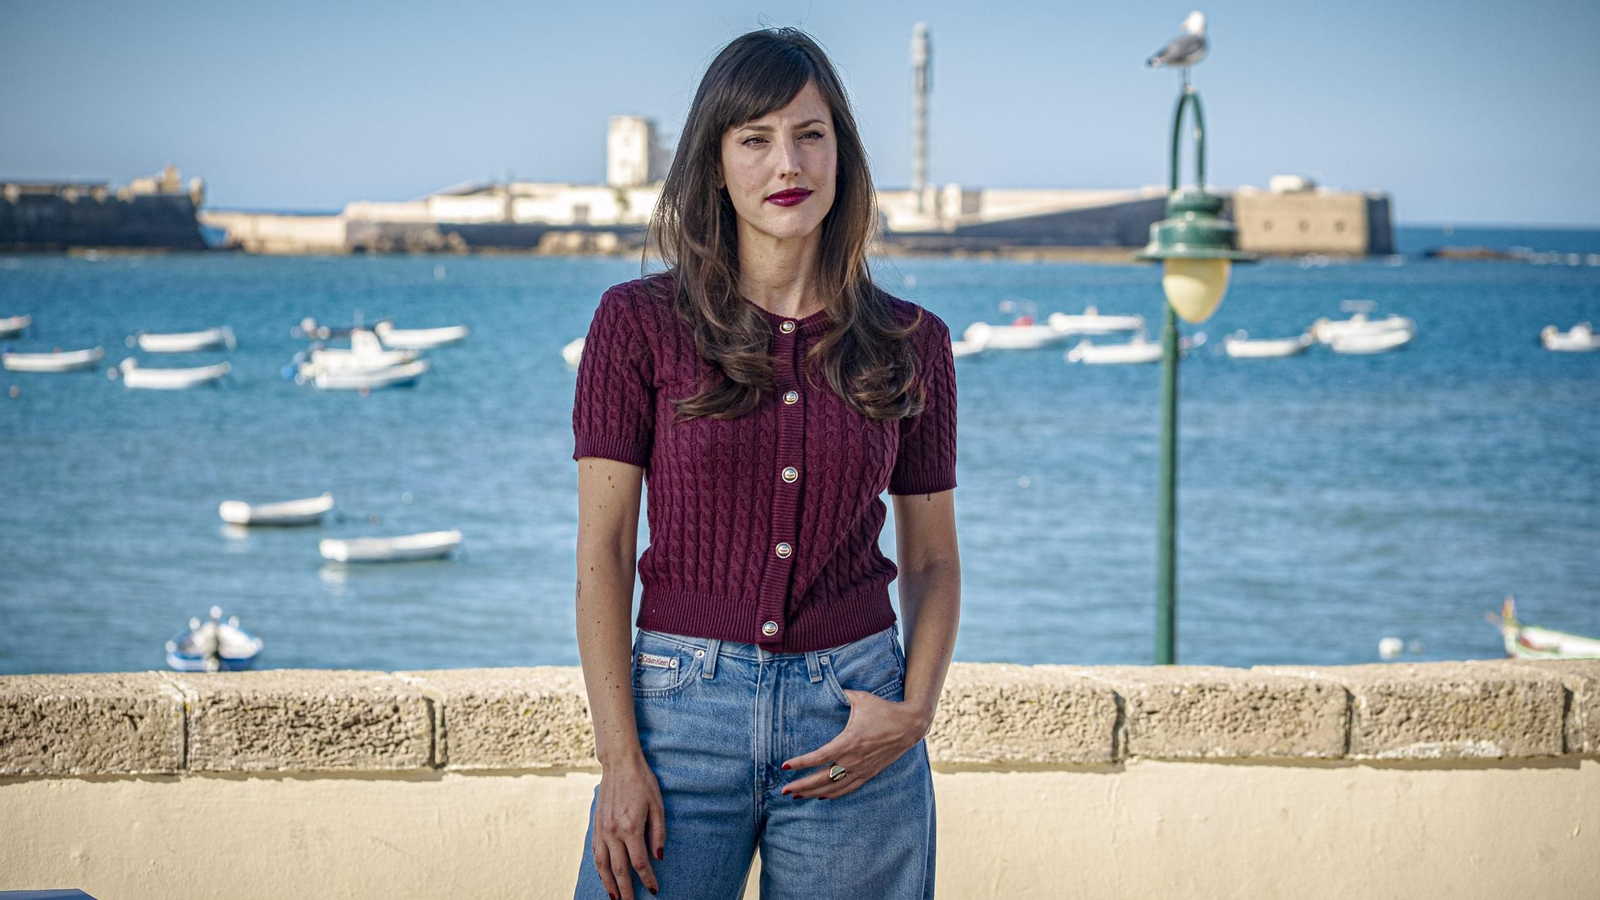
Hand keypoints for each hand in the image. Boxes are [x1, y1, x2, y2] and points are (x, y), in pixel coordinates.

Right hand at [591, 754, 664, 898]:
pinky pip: (596, 853)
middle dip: (627, 890)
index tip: (654, 890)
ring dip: (609, 884)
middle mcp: (613, 832)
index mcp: (631, 827)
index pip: (639, 863)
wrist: (619, 764)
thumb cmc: (643, 782)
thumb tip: (658, 857)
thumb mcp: (658, 805)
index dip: (647, 879)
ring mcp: (602, 829)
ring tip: (615, 898)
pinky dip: (599, 869)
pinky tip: (604, 877)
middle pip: (619, 870)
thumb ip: (658, 833)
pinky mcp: (596, 826)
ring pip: (603, 865)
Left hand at [779, 690, 926, 799]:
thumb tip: (829, 684)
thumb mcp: (861, 698)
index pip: (818, 757)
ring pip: (833, 787)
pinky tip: (821, 796)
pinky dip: (833, 794)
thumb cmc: (884, 710)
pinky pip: (848, 788)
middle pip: (822, 778)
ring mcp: (861, 769)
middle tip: (783, 790)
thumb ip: (842, 693)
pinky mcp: (869, 773)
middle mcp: (853, 759)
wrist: (910, 725)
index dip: (800, 763)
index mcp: (848, 741)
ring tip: (796, 796)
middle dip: (801, 786)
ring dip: (813, 793)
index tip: (785, 766)